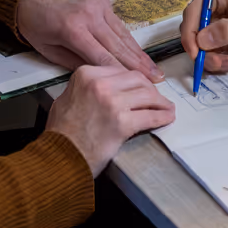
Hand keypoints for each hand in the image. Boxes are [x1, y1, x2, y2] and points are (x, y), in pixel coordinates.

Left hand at [17, 0, 162, 81]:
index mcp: (72, 29)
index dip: (122, 73)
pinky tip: (139, 52)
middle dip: (138, 65)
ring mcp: (98, 3)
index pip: (103, 56)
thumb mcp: (47, 49)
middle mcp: (90, 14)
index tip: (139, 85)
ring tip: (153, 68)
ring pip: (122, 33)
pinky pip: (117, 22)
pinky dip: (128, 38)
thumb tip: (100, 76)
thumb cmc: (33, 23)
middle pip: (118, 45)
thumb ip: (74, 63)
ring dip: (138, 52)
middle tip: (156, 79)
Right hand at [46, 65, 175, 176]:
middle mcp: (100, 85)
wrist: (60, 156)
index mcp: (86, 75)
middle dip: (150, 89)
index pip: (121, 71)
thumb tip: (109, 85)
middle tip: (156, 98)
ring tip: (166, 108)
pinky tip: (166, 118)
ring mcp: (113, 103)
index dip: (135, 81)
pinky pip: (150, 116)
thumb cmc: (61, 132)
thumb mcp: (67, 97)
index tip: (142, 87)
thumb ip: (87, 87)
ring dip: (161, 103)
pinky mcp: (123, 123)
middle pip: (138, 80)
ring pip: (148, 96)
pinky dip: (162, 117)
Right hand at [179, 0, 227, 72]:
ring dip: (213, 57)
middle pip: (196, 28)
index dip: (190, 34)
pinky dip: (220, 57)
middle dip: (203, 50)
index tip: (196, 54)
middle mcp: (218, 2)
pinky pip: (215, 47)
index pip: (194, 11)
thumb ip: (224, 32)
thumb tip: (200, 41)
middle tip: (218, 63)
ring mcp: (222, 18)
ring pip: (204, 42)